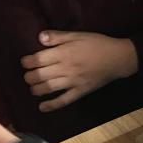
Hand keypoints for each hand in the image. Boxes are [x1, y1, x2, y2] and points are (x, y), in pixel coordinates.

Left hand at [21, 31, 137, 111]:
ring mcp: (72, 82)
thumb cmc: (97, 44)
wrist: (118, 58)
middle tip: (27, 76)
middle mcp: (65, 68)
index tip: (24, 62)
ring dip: (36, 89)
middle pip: (40, 75)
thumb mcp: (77, 35)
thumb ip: (58, 36)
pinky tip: (42, 107)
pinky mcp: (80, 92)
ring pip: (48, 88)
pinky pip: (64, 100)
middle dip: (29, 77)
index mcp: (64, 53)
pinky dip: (51, 105)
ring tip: (32, 87)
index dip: (27, 62)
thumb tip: (39, 37)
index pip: (38, 59)